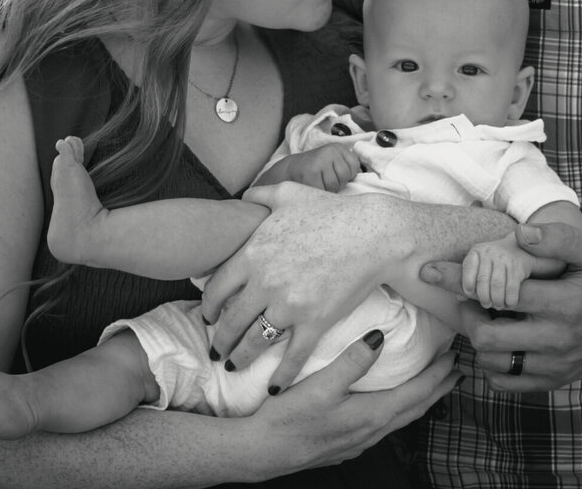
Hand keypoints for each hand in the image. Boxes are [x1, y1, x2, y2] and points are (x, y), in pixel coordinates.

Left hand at [201, 183, 401, 392]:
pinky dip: (280, 377)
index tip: (208, 318)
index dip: (208, 308)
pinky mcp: (315, 323)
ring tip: (235, 366)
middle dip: (219, 341)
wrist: (373, 234)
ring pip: (254, 342)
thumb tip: (244, 196)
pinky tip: (273, 388)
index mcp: (253, 254)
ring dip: (240, 359)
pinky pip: (292, 357)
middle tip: (216, 350)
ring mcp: (289, 306)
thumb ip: (260, 195)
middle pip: (230, 321)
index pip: (216, 289)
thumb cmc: (332, 212)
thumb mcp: (290, 193)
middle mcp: (265, 283)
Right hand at [245, 331, 459, 474]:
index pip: (417, 393)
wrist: (259, 452)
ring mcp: (358, 442)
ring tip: (430, 385)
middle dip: (437, 388)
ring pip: (401, 419)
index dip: (437, 375)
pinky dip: (399, 410)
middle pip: (415, 408)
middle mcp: (371, 432)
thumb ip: (352, 361)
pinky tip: (390, 404)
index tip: (454, 358)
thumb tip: (381, 337)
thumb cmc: (287, 419)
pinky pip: (385, 425)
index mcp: (371, 416)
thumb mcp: (320, 385)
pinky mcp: (345, 445)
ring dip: (420, 400)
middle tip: (454, 371)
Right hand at [282, 143, 361, 192]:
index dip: (346, 177)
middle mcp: (330, 151)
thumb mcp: (333, 162)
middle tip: (324, 179)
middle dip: (337, 184)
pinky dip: (319, 192)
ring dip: (327, 189)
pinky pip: (323, 190)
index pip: (355, 168)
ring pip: (335, 185)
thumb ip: (348, 167)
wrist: (289, 170)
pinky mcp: (310, 173)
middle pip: (345, 177)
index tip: (334, 174)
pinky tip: (312, 186)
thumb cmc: (316, 170)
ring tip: (318, 182)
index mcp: (338, 148)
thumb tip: (370, 181)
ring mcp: (320, 160)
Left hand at [421, 222, 581, 391]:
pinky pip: (506, 382)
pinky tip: (499, 341)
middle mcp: (557, 339)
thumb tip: (521, 233)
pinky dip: (492, 365)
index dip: (459, 280)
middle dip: (467, 314)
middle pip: (487, 337)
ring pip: (492, 362)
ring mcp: (555, 365)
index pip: (499, 291)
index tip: (430, 271)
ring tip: (485, 317)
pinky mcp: (553, 381)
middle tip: (470, 298)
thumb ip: (560, 239)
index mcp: (565, 302)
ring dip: (478, 340)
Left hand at [460, 232, 532, 309]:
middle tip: (486, 304)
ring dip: (496, 299)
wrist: (519, 248)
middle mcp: (490, 252)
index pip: (468, 267)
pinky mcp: (517, 266)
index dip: (467, 282)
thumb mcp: (479, 263)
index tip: (470, 293)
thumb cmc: (494, 261)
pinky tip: (509, 303)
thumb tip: (460, 298)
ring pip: (497, 284)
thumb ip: (468, 278)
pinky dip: (510, 298)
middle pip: (482, 279)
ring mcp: (504, 258)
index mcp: (477, 251)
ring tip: (497, 305)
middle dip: (483, 296)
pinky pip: (512, 286)